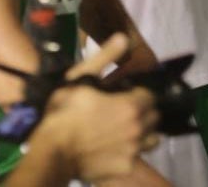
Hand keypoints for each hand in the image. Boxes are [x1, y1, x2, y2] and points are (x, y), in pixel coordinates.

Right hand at [37, 34, 157, 179]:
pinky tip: (116, 148)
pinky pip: (137, 157)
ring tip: (128, 130)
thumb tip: (124, 38)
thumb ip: (105, 57)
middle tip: (128, 111)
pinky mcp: (124, 169)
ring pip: (152, 139)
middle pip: (154, 118)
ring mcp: (133, 152)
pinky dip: (131, 152)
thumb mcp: (82, 77)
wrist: (52, 151)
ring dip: (144, 133)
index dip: (141, 93)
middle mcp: (138, 129)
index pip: (151, 96)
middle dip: (145, 111)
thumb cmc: (66, 111)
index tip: (130, 94)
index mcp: (131, 105)